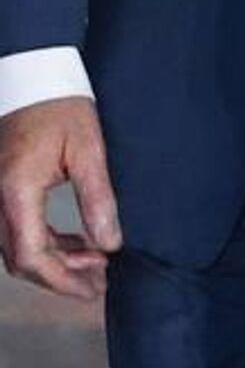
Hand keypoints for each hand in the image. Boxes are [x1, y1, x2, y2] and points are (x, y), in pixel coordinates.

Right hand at [0, 95, 122, 300]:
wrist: (34, 78)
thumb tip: (111, 244)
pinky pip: (20, 231)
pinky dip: (47, 243)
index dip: (61, 279)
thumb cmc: (62, 107)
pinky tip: (78, 244)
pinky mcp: (4, 193)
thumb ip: (98, 198)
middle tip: (100, 284)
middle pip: (21, 260)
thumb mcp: (88, 149)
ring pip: (19, 249)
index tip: (92, 289)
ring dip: (56, 261)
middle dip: (60, 276)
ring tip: (97, 265)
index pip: (31, 255)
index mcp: (16, 191)